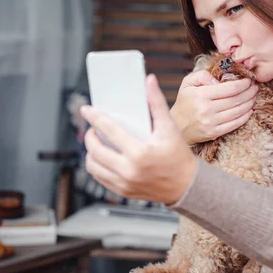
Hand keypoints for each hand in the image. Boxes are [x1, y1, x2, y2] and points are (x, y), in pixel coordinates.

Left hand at [80, 74, 196, 204]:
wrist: (186, 185)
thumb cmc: (178, 156)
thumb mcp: (170, 128)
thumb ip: (157, 103)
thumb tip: (149, 80)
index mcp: (140, 152)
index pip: (109, 131)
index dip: (95, 118)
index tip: (86, 110)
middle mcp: (129, 170)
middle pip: (96, 150)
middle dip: (89, 136)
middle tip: (92, 128)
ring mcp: (125, 183)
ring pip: (93, 166)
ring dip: (90, 152)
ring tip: (96, 143)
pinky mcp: (123, 191)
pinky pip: (100, 178)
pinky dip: (96, 166)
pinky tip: (101, 158)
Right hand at [170, 70, 257, 144]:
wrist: (177, 126)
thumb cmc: (184, 102)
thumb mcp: (188, 83)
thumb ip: (203, 75)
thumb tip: (218, 80)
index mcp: (201, 95)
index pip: (229, 89)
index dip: (243, 84)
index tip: (248, 81)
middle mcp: (207, 110)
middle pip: (236, 100)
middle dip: (249, 93)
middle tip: (254, 88)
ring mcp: (212, 123)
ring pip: (237, 112)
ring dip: (249, 104)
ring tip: (253, 97)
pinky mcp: (215, 133)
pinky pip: (235, 124)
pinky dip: (245, 117)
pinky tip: (249, 110)